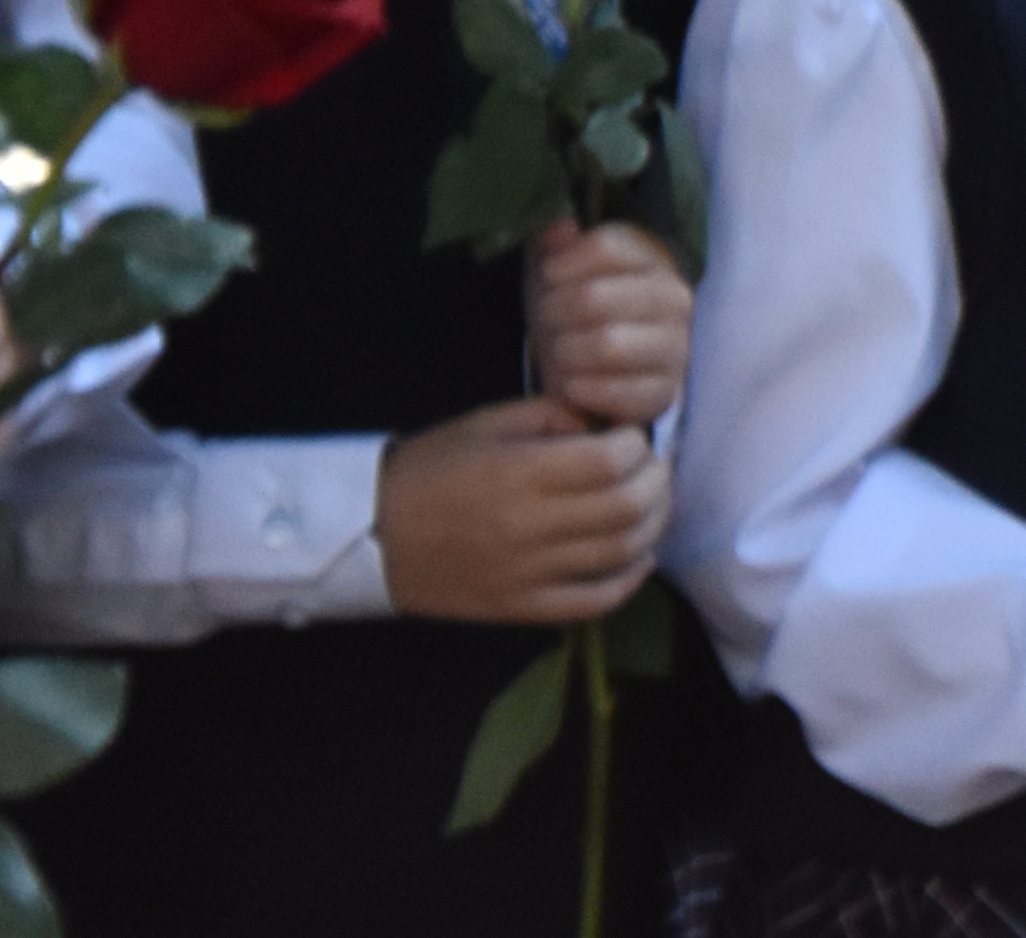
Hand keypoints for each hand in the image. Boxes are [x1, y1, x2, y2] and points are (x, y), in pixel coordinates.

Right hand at [373, 397, 669, 623]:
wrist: (370, 535)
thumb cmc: (432, 469)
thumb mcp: (489, 422)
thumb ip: (554, 415)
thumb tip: (609, 426)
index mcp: (519, 474)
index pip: (611, 462)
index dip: (636, 446)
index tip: (630, 438)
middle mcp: (529, 528)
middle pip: (626, 508)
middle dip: (655, 481)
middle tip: (652, 468)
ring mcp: (527, 575)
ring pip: (620, 554)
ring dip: (652, 525)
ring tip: (652, 504)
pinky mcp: (520, 609)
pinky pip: (592, 603)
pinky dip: (628, 581)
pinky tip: (639, 557)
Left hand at [524, 218, 689, 429]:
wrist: (588, 369)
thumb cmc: (572, 311)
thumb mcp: (556, 270)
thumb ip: (555, 243)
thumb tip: (562, 229)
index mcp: (655, 258)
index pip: (606, 247)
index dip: (561, 264)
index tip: (548, 277)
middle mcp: (676, 299)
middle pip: (594, 298)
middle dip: (555, 313)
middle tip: (548, 322)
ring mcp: (676, 347)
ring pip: (607, 344)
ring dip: (567, 353)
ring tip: (560, 353)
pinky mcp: (666, 392)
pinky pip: (618, 393)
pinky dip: (584, 390)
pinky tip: (574, 384)